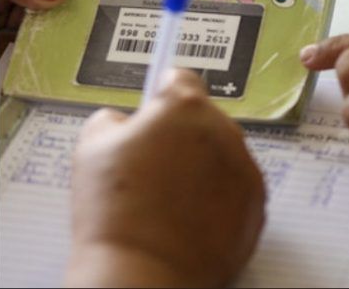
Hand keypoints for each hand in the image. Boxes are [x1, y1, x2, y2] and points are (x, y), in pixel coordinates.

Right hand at [66, 70, 264, 287]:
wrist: (144, 271)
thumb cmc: (113, 209)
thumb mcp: (91, 148)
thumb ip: (111, 120)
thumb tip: (125, 120)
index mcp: (184, 107)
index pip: (180, 79)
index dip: (161, 96)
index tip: (152, 113)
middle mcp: (224, 129)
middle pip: (204, 120)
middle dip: (182, 137)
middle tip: (153, 169)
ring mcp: (246, 166)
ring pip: (223, 154)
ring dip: (203, 167)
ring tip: (169, 201)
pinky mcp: (258, 201)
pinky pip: (237, 189)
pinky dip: (219, 199)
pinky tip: (191, 219)